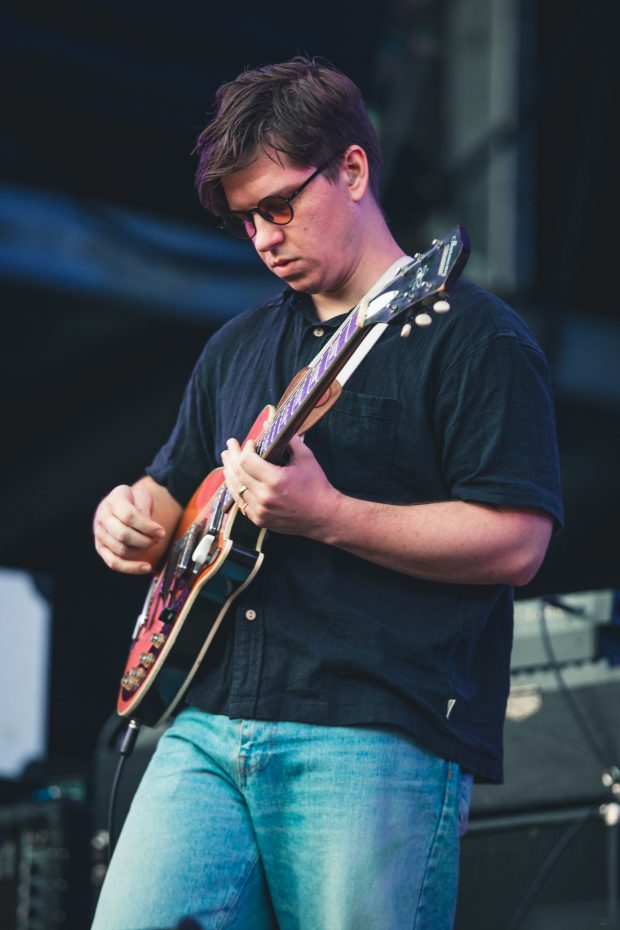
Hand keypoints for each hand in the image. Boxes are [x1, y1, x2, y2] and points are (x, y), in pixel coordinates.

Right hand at [93, 483, 166, 573]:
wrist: (118, 504)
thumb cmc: (132, 501)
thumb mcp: (140, 496)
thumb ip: (143, 509)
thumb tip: (148, 527)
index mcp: (113, 501)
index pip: (129, 516)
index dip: (147, 527)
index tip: (161, 531)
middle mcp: (102, 518)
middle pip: (123, 535)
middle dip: (145, 540)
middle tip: (158, 538)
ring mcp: (100, 534)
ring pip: (121, 550)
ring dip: (141, 550)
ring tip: (152, 544)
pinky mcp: (101, 548)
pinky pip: (114, 563)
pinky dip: (131, 568)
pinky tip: (146, 567)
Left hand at [221, 433, 340, 537]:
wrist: (324, 516)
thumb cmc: (317, 485)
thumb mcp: (306, 458)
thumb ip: (288, 439)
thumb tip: (270, 423)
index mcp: (276, 481)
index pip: (247, 461)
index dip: (245, 449)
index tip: (251, 442)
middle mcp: (265, 497)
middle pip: (238, 473)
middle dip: (232, 457)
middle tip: (229, 445)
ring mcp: (260, 511)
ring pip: (236, 489)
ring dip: (229, 473)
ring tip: (226, 461)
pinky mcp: (260, 520)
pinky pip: (241, 503)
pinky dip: (236, 489)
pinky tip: (234, 480)